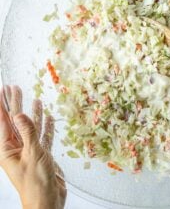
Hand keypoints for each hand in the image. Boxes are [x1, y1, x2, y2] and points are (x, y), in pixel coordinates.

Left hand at [0, 86, 65, 208]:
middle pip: (16, 121)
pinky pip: (44, 137)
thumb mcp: (31, 154)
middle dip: (16, 104)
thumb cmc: (36, 181)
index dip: (2, 105)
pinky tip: (49, 118)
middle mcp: (16, 148)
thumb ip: (27, 132)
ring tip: (35, 100)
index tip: (3, 90)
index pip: (2, 122)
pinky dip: (47, 127)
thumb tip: (18, 115)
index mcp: (7, 149)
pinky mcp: (42, 154)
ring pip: (31, 127)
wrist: (47, 201)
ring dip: (33, 114)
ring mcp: (30, 150)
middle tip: (15, 89)